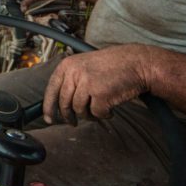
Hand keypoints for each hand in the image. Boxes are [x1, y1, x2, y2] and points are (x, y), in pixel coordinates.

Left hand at [42, 44, 156, 124]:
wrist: (137, 63)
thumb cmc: (113, 66)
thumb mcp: (84, 66)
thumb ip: (71, 80)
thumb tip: (58, 104)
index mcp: (68, 65)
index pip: (51, 89)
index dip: (48, 107)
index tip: (48, 119)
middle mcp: (74, 73)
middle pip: (64, 103)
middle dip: (68, 116)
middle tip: (73, 122)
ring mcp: (87, 83)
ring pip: (79, 110)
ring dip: (89, 115)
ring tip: (98, 110)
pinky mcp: (100, 94)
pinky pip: (96, 113)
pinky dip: (103, 114)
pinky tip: (110, 108)